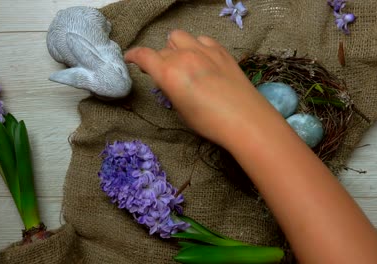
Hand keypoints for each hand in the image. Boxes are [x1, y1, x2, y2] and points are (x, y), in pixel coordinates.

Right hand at [124, 30, 277, 146]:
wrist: (246, 119)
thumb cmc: (210, 123)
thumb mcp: (181, 110)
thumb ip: (170, 89)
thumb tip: (169, 81)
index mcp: (169, 73)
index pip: (144, 55)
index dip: (134, 55)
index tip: (131, 58)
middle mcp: (183, 56)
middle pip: (162, 50)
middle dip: (159, 60)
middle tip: (165, 75)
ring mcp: (203, 50)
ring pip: (179, 37)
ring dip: (176, 47)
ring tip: (183, 62)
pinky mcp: (220, 50)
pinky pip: (201, 40)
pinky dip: (196, 47)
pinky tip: (203, 60)